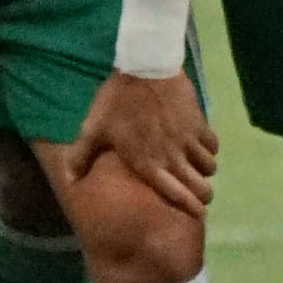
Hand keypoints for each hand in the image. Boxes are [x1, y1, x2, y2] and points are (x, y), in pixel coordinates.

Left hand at [69, 67, 219, 218]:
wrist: (144, 67)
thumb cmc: (117, 101)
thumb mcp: (94, 128)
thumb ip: (82, 156)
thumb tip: (69, 180)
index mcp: (147, 163)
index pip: (176, 195)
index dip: (190, 208)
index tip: (196, 215)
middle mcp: (172, 157)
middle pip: (201, 187)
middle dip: (203, 195)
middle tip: (200, 195)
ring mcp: (188, 140)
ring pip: (209, 167)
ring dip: (205, 171)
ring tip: (198, 169)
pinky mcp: (199, 123)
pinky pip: (213, 144)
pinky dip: (210, 148)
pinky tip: (201, 146)